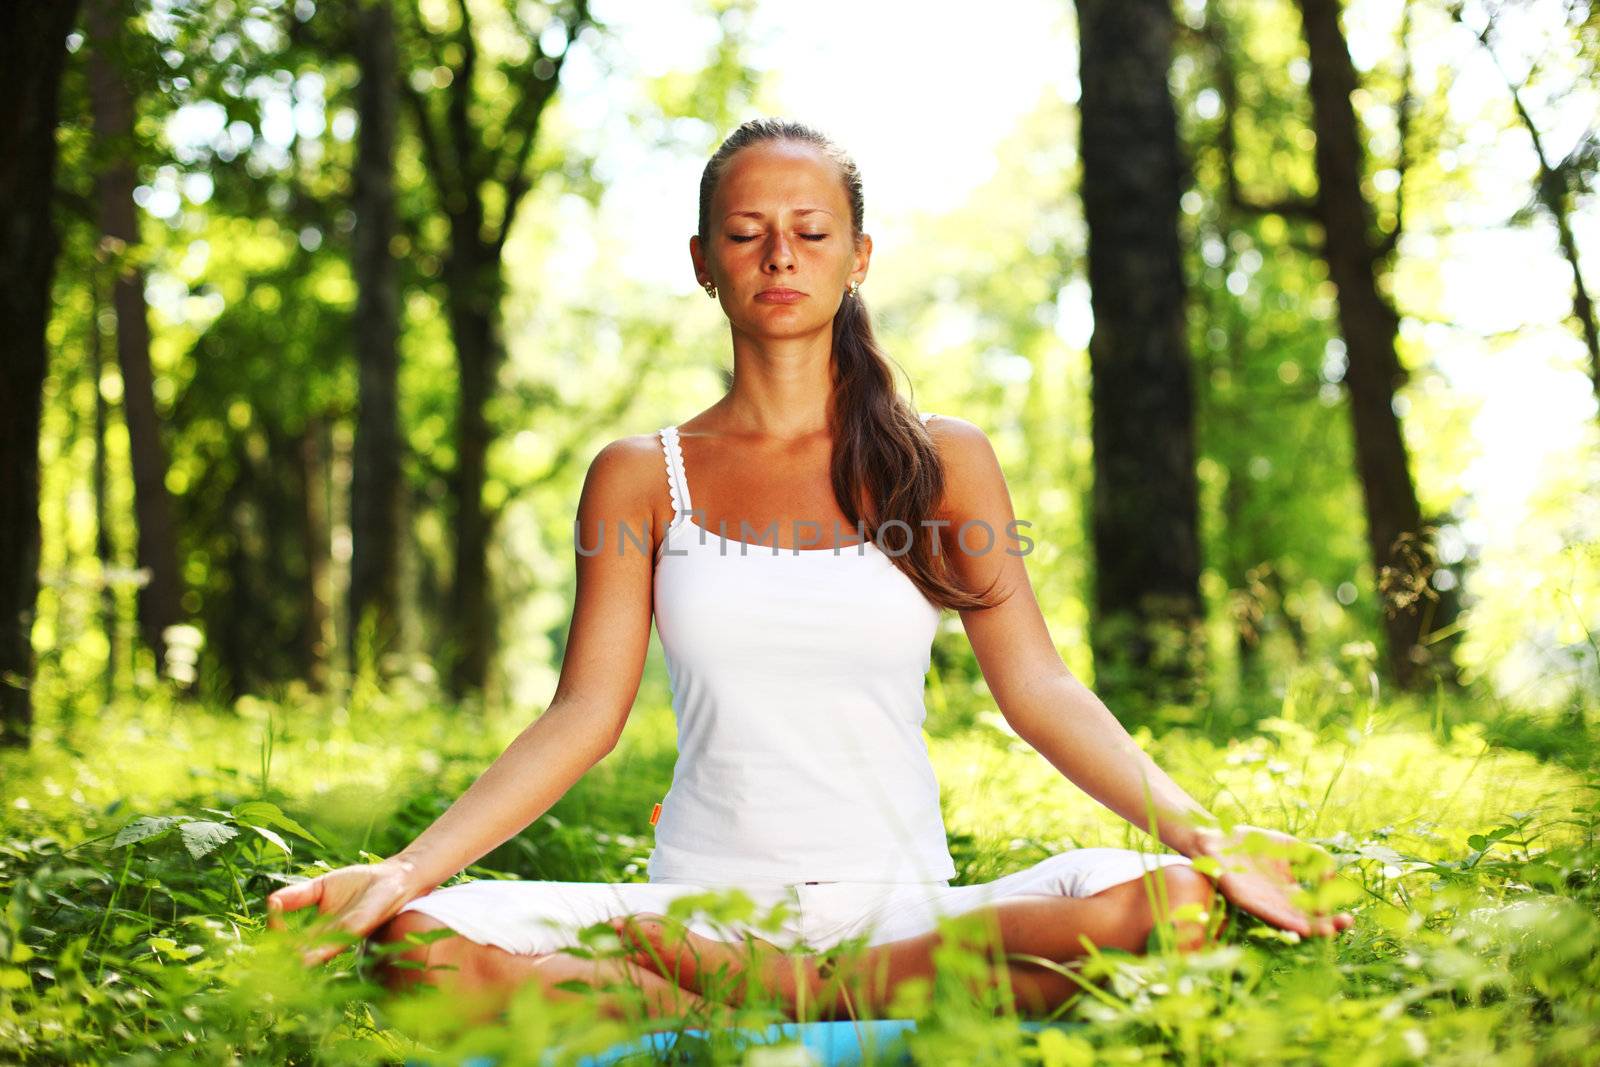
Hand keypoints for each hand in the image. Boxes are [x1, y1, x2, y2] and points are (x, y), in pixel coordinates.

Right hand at [265, 859, 422, 965]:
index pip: (287, 942)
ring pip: (313, 957)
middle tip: (257, 968)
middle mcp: (328, 941)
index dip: (274, 934)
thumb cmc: (359, 883)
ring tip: (274, 970)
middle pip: (297, 958)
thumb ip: (297, 896)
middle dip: (278, 964)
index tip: (269, 919)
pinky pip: (335, 943)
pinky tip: (302, 957)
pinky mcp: (358, 929)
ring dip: (293, 963)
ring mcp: (343, 938)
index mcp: (317, 932)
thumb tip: (269, 901)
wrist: (394, 877)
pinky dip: (317, 951)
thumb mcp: (321, 887)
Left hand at [1190, 824, 1353, 939]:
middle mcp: (1276, 901)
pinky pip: (1265, 911)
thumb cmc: (1253, 843)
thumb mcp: (1289, 846)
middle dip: (1326, 924)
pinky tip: (1298, 925)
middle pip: (1306, 919)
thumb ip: (1313, 856)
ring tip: (1326, 931)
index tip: (1349, 915)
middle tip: (1345, 924)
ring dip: (1307, 926)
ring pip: (1288, 920)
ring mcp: (1261, 902)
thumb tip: (1330, 873)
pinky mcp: (1244, 899)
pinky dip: (1283, 918)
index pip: (1315, 909)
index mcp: (1288, 892)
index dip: (1332, 914)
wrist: (1219, 837)